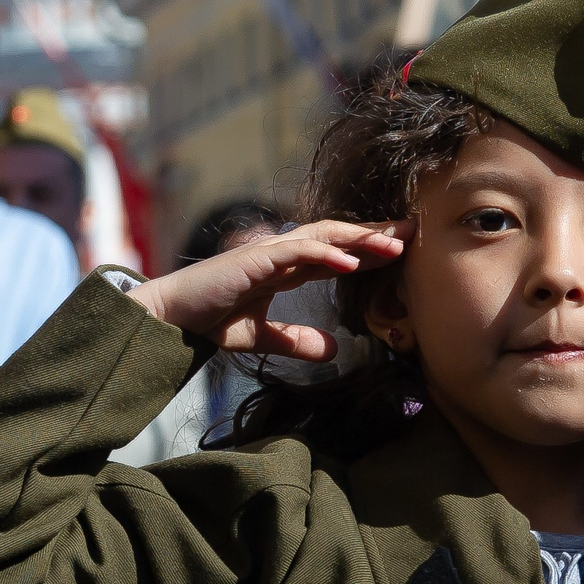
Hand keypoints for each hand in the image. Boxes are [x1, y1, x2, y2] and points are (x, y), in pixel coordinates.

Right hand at [129, 218, 403, 359]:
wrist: (169, 318)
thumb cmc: (208, 320)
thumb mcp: (261, 337)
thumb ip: (294, 340)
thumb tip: (331, 351)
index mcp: (284, 266)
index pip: (336, 251)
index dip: (368, 249)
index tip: (402, 250)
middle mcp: (280, 252)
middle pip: (338, 235)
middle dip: (375, 234)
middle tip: (414, 232)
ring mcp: (267, 251)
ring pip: (323, 236)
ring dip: (359, 239)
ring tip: (393, 245)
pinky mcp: (254, 259)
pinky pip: (296, 250)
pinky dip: (324, 252)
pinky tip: (350, 260)